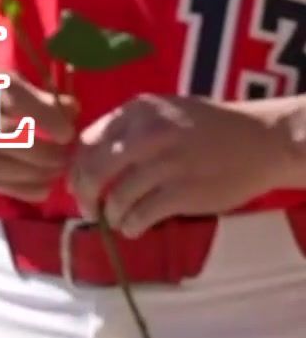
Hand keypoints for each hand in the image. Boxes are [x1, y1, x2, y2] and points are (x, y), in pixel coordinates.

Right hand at [0, 53, 75, 203]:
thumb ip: (30, 92)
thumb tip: (73, 111)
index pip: (14, 99)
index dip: (47, 118)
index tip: (68, 132)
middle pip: (7, 136)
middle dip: (45, 152)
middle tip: (66, 157)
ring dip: (35, 175)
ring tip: (56, 173)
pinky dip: (17, 188)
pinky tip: (38, 187)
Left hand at [70, 93, 296, 233]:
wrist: (260, 141)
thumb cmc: (207, 128)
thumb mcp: (163, 112)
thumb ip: (126, 130)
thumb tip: (85, 161)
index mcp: (137, 110)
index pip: (87, 143)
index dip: (76, 169)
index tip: (78, 185)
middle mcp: (147, 133)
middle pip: (93, 172)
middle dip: (84, 197)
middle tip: (88, 211)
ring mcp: (166, 163)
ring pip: (117, 198)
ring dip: (112, 216)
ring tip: (121, 221)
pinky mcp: (183, 192)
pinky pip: (141, 216)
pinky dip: (132, 226)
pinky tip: (136, 227)